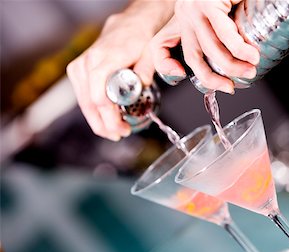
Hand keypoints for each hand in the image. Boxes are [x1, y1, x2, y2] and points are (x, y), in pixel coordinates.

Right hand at [66, 1, 173, 140]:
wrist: (132, 22)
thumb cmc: (142, 37)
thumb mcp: (150, 53)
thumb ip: (145, 71)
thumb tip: (140, 88)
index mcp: (106, 58)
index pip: (100, 95)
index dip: (110, 117)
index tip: (122, 129)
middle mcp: (89, 61)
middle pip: (90, 103)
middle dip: (105, 124)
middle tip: (120, 134)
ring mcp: (81, 65)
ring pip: (84, 101)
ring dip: (98, 119)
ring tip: (115, 130)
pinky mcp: (79, 69)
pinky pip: (84, 95)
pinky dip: (94, 109)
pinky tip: (106, 119)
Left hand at [152, 0, 259, 93]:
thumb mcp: (218, 12)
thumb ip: (219, 32)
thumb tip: (235, 56)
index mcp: (183, 17)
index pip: (160, 45)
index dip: (166, 65)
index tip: (181, 74)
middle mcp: (185, 13)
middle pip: (192, 56)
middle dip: (212, 79)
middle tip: (230, 87)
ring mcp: (195, 9)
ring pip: (212, 50)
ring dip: (234, 66)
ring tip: (251, 69)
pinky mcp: (209, 4)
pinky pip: (226, 36)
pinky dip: (241, 50)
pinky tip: (252, 55)